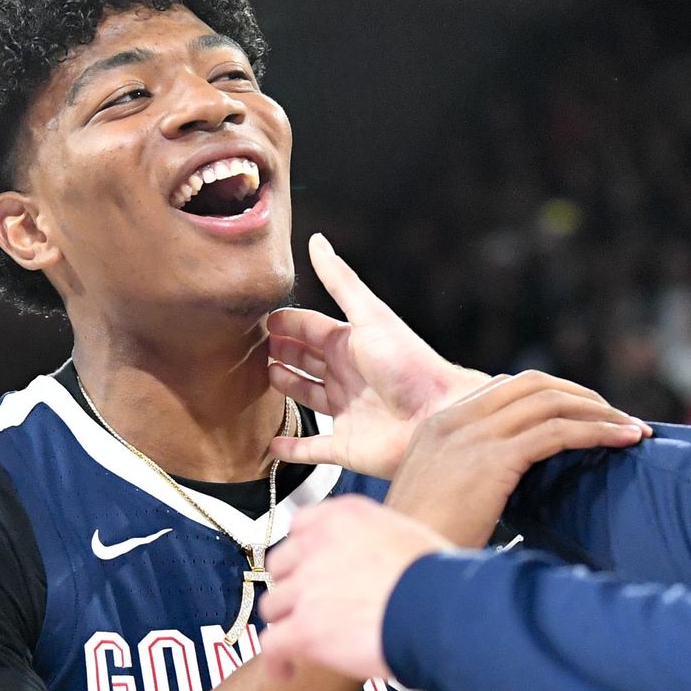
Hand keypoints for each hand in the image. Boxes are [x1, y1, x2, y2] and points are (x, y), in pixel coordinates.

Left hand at [260, 497, 450, 684]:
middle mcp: (318, 544)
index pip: (301, 524)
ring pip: (273, 606)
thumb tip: (370, 567)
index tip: (307, 567)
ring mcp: (307, 586)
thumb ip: (371, 543)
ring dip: (285, 623)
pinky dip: (275, 661)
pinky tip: (286, 673)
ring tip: (300, 643)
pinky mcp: (304, 627)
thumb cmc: (439, 580)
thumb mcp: (404, 537)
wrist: (442, 610)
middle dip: (292, 586)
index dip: (302, 551)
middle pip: (281, 565)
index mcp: (344, 517)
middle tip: (308, 607)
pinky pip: (271, 645)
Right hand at [266, 235, 490, 478]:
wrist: (437, 417)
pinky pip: (313, 449)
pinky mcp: (346, 446)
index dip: (288, 324)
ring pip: (308, 396)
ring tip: (262, 378)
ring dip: (287, 387)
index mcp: (353, 345)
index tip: (261, 320)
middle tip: (253, 346)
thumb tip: (317, 242)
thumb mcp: (370, 316)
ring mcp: (346, 411)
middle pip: (307, 360)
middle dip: (283, 351)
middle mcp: (348, 376)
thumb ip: (341, 281)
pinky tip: (273, 446)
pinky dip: (292, 448)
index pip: (312, 329)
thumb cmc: (409, 364)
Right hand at [388, 371, 649, 546]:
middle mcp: (453, 421)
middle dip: (582, 396)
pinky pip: (558, 432)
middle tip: (618, 418)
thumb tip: (510, 488)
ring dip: (600, 412)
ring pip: (552, 402)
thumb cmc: (421, 550)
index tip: (587, 417)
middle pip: (533, 384)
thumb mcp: (439, 501)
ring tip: (634, 430)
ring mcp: (471, 436)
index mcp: (438, 426)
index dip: (554, 396)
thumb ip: (468, 479)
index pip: (506, 389)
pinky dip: (598, 433)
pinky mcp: (492, 460)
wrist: (397, 571)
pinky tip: (624, 442)